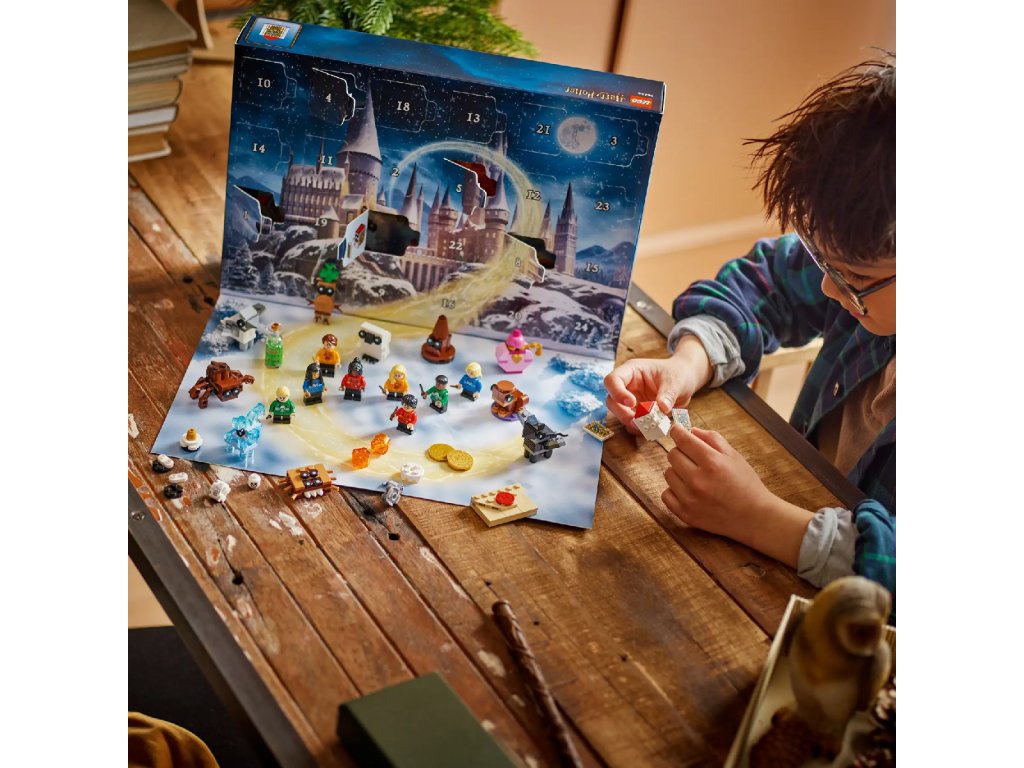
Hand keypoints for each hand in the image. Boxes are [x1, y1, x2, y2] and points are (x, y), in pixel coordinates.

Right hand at [604, 336, 712, 432]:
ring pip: (619, 414)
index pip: (612, 380)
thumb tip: (662, 408)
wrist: (685, 381)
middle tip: (637, 422)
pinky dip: (640, 429)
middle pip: (611, 400)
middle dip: (622, 413)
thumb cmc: (678, 373)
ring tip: (648, 428)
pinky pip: (632, 424)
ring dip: (630, 423)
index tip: (632, 403)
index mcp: (632, 371)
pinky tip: (652, 430)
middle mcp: (627, 386)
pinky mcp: (637, 413)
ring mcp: (631, 401)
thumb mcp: (676, 381)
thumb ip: (668, 394)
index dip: (617, 392)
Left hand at [662, 425, 812, 566]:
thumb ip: (712, 439)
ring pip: (668, 474)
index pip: (682, 440)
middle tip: (693, 458)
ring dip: (678, 472)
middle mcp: (698, 480)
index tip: (677, 430)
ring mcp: (690, 499)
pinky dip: (674, 491)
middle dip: (681, 452)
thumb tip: (691, 430)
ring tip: (695, 477)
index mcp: (712, 462)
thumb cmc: (746, 484)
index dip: (677, 431)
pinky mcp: (685, 514)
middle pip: (672, 455)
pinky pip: (666, 495)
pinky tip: (688, 491)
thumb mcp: (734, 456)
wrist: (754, 516)